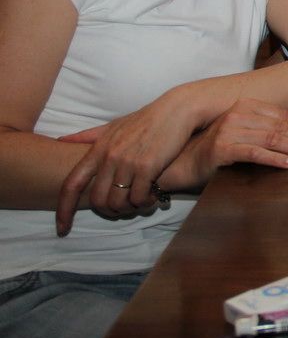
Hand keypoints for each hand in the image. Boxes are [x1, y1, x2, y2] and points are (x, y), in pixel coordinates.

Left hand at [56, 91, 204, 235]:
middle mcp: (110, 157)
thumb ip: (88, 136)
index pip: (72, 184)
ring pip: (118, 202)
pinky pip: (139, 197)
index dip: (64, 209)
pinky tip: (153, 196)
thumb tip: (61, 140)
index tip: (62, 228)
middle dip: (109, 211)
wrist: (177, 110)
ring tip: (140, 202)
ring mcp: (128, 162)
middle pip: (98, 200)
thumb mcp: (114, 125)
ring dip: (129, 208)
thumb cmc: (146, 118)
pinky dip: (145, 202)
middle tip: (122, 209)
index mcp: (98, 149)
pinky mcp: (148, 167)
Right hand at [158, 99, 287, 192]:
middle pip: (280, 127)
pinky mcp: (222, 148)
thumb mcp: (247, 131)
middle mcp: (237, 114)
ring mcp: (228, 130)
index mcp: (245, 106)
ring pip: (271, 138)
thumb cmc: (219, 147)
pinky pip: (254, 153)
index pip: (282, 116)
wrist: (184, 162)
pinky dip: (275, 158)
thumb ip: (271, 123)